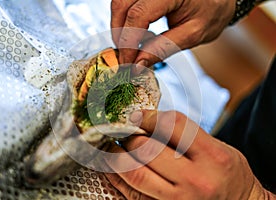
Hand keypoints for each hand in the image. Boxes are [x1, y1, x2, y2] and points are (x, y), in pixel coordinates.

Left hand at [104, 110, 272, 199]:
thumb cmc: (227, 174)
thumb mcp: (216, 147)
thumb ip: (184, 134)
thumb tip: (146, 121)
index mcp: (212, 157)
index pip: (172, 125)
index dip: (148, 116)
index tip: (136, 115)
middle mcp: (196, 180)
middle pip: (148, 149)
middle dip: (130, 136)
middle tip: (124, 131)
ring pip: (135, 173)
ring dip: (117, 156)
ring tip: (113, 146)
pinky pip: (132, 194)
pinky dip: (118, 178)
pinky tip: (114, 167)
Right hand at [111, 0, 235, 68]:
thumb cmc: (212, 12)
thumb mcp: (193, 35)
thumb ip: (164, 48)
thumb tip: (138, 64)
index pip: (138, 15)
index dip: (128, 42)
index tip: (127, 62)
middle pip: (122, 4)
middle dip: (119, 34)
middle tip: (125, 56)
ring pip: (119, 2)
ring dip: (120, 26)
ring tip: (131, 46)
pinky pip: (126, 1)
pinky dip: (125, 19)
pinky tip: (135, 32)